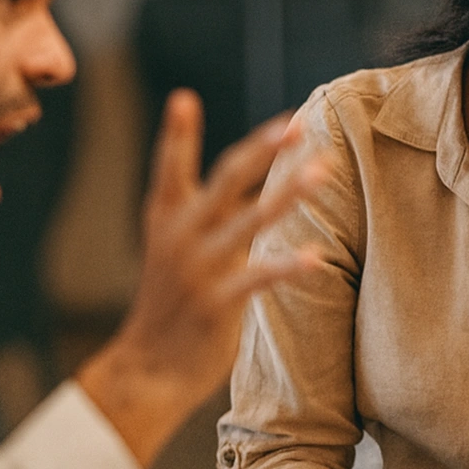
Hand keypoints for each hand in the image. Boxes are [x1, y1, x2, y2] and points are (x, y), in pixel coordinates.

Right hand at [77, 90, 325, 466]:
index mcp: (165, 220)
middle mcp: (178, 237)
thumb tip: (242, 175)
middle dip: (261, 149)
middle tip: (296, 122)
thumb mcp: (175, 251)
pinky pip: (256, 278)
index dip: (176, 134)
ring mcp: (196, 269)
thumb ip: (205, 214)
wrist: (148, 370)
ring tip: (321, 171)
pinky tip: (315, 257)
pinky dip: (286, 266)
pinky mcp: (214, 304)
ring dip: (287, 193)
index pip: (169, 167)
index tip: (183, 98)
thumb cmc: (173, 304)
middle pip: (223, 180)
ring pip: (247, 221)